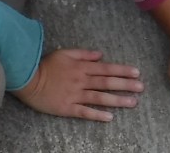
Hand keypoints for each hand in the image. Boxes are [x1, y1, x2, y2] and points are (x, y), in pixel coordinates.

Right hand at [12, 49, 143, 121]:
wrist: (28, 79)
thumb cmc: (46, 64)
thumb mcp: (64, 53)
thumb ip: (83, 54)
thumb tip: (100, 55)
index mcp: (81, 67)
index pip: (106, 68)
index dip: (122, 70)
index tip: (136, 73)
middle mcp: (81, 80)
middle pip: (106, 83)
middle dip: (125, 85)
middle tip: (141, 87)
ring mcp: (75, 95)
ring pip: (99, 97)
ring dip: (117, 100)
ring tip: (132, 102)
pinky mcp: (67, 107)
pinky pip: (85, 112)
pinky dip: (97, 114)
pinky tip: (110, 117)